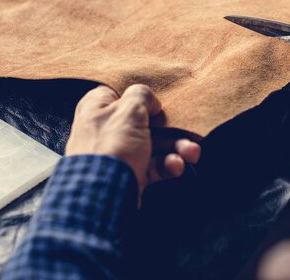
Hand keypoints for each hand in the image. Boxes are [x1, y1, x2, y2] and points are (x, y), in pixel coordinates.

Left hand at [65, 84, 200, 191]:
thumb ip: (141, 95)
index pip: (121, 94)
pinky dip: (168, 165)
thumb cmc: (111, 148)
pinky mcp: (129, 174)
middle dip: (171, 129)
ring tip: (191, 153)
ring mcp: (118, 153)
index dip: (141, 97)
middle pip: (145, 122)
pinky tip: (176, 167)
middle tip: (187, 131)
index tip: (158, 103)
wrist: (104, 195)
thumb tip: (149, 98)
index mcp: (98, 108)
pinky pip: (154, 165)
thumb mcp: (130, 110)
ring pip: (154, 145)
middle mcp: (106, 129)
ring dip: (176, 148)